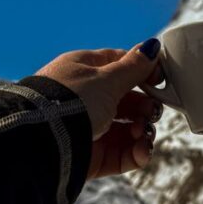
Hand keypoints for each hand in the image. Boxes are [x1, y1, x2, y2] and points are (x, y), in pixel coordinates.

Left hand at [36, 42, 163, 178]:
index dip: (142, 71)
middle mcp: (85, 99)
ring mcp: (88, 128)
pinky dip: (136, 152)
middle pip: (127, 100)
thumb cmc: (70, 100)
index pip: (119, 65)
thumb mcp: (106, 79)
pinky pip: (121, 154)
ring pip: (127, 128)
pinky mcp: (91, 156)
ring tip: (141, 132)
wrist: (42, 140)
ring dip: (142, 129)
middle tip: (152, 111)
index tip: (160, 79)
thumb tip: (150, 48)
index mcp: (83, 71)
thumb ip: (133, 67)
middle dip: (145, 106)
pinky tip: (141, 150)